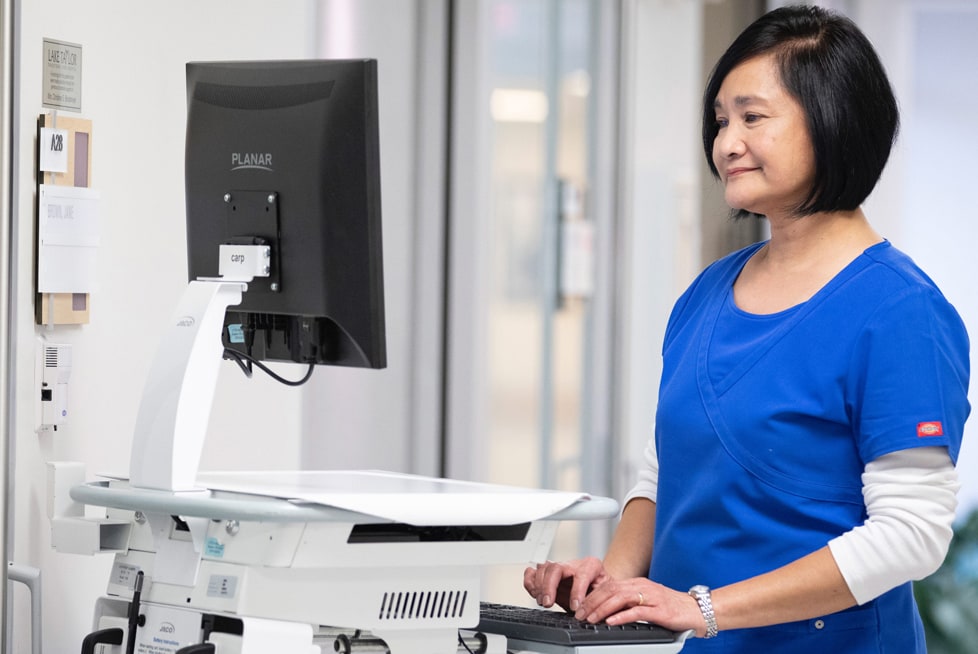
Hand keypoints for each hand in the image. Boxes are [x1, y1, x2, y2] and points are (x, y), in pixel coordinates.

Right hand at [523, 557, 610, 612]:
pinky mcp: (548, 574)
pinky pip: (533, 572)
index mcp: (592, 566)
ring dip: (539, 586)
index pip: (581, 574)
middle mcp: (573, 564)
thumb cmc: (603, 592)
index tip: (575, 607)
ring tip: (543, 602)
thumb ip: (598, 602)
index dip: (577, 591)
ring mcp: (559, 567)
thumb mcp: (607, 597)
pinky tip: (534, 593)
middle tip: (548, 603)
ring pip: (543, 569)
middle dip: (549, 586)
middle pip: (556, 568)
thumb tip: (589, 613)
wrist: (599, 589)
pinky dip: (529, 582)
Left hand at [574, 578, 705, 636]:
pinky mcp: (660, 610)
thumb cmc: (672, 607)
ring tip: (591, 618)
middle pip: (611, 590)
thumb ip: (629, 602)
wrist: (697, 610)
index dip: (592, 595)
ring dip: (602, 609)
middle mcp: (643, 587)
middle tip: (580, 614)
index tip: (580, 606)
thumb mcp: (647, 601)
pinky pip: (637, 611)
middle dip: (592, 602)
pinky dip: (622, 616)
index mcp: (638, 583)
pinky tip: (611, 621)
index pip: (609, 585)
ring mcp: (651, 597)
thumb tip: (607, 610)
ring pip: (620, 598)